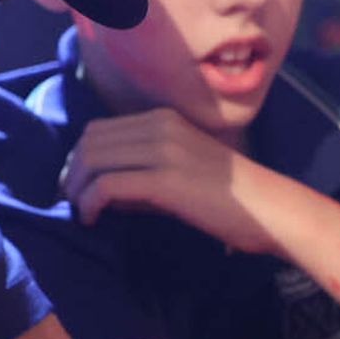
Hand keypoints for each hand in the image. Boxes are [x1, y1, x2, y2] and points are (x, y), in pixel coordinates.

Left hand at [60, 109, 286, 253]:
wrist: (269, 209)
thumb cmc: (230, 199)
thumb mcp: (182, 172)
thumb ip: (143, 173)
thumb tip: (102, 189)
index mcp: (164, 119)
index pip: (100, 129)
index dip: (79, 158)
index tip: (76, 186)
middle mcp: (160, 127)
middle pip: (91, 141)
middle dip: (73, 172)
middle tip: (70, 201)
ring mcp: (163, 150)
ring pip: (94, 159)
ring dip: (77, 188)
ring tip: (78, 211)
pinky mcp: (165, 179)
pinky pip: (107, 185)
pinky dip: (90, 203)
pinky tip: (92, 219)